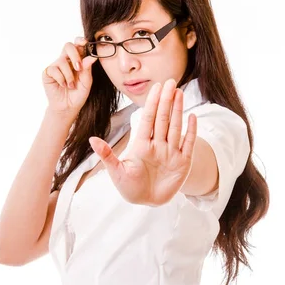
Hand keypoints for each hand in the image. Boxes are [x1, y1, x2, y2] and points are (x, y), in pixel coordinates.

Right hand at [42, 36, 97, 117]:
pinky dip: (61, 79)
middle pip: (68, 46)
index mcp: (77, 60)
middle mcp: (66, 60)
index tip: (85, 43)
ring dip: (69, 75)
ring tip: (71, 85)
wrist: (68, 107)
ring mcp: (56, 65)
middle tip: (79, 68)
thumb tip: (91, 57)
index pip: (78, 45)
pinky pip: (54, 70)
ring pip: (62, 61)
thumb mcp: (86, 82)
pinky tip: (63, 85)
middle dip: (74, 55)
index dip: (80, 41)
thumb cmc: (78, 94)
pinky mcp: (48, 72)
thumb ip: (87, 69)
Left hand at [88, 78, 197, 205]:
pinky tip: (193, 117)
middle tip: (170, 82)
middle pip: (163, 119)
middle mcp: (157, 145)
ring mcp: (171, 152)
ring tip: (180, 93)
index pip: (148, 119)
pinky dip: (191, 131)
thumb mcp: (116, 171)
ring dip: (178, 110)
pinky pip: (188, 144)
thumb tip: (92, 140)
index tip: (156, 87)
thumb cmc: (129, 187)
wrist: (146, 202)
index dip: (152, 103)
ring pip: (175, 127)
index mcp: (141, 144)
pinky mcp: (183, 163)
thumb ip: (106, 155)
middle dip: (166, 101)